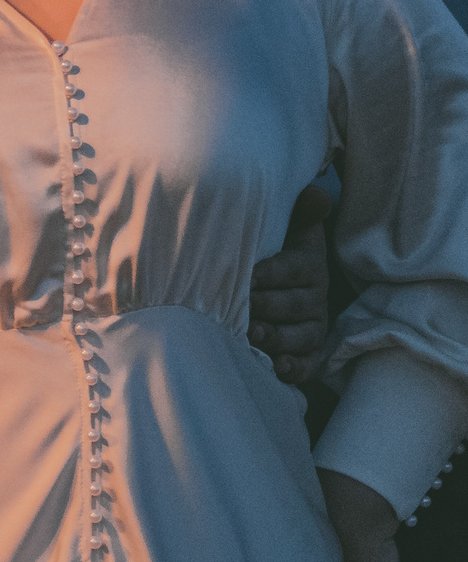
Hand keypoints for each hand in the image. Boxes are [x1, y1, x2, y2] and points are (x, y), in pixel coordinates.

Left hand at [249, 181, 333, 382]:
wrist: (281, 276)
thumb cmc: (273, 247)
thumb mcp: (287, 226)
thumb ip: (299, 211)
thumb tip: (317, 193)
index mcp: (308, 265)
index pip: (293, 269)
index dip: (271, 273)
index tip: (248, 276)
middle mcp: (314, 298)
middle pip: (294, 306)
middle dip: (269, 308)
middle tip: (244, 309)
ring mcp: (312, 327)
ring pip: (301, 336)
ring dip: (278, 338)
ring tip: (253, 336)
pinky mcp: (308, 351)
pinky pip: (307, 364)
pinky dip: (294, 368)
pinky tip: (276, 367)